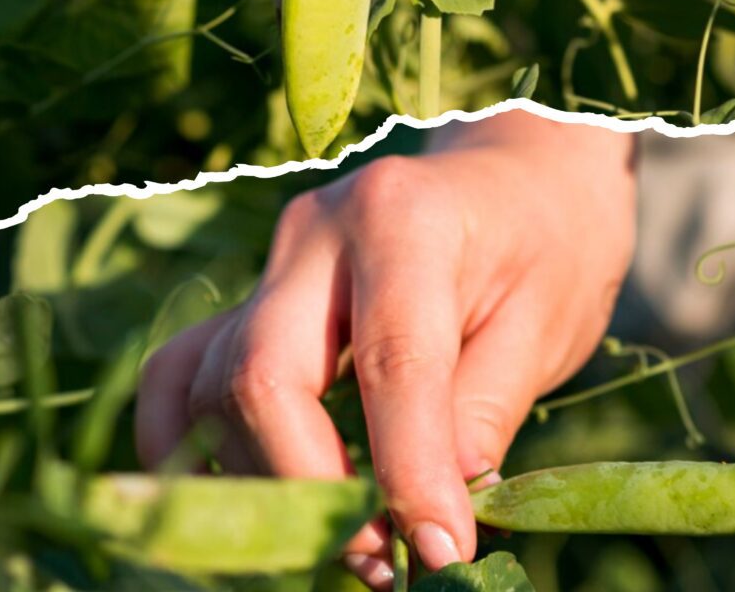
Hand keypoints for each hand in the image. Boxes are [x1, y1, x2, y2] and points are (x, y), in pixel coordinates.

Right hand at [135, 112, 635, 588]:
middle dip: (311, 492)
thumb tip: (429, 530)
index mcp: (407, 219)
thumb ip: (480, 418)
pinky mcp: (254, 293)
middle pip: (262, 378)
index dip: (407, 473)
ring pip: (212, 388)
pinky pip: (186, 373)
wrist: (520, 180)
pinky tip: (255, 500)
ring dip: (267, 484)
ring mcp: (273, 260)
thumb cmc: (548, 247)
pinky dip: (201, 446)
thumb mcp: (543, 328)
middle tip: (383, 562)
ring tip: (349, 542)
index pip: (390, 363)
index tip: (439, 554)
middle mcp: (317, 230)